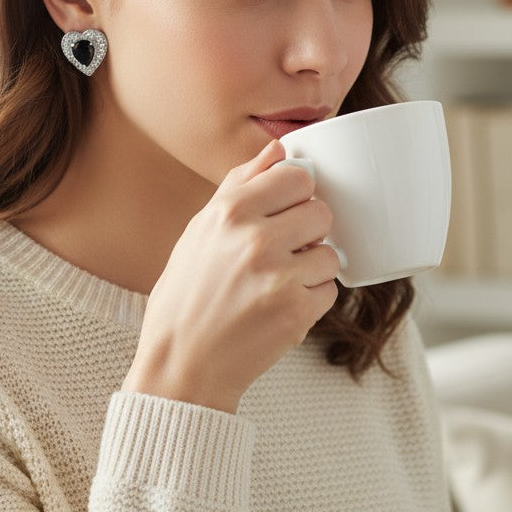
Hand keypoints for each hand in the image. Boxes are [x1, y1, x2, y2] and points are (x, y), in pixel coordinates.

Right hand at [122, 140, 340, 412]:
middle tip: (283, 250)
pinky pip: (329, 290)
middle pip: (321, 212)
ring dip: (312, 267)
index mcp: (230, 211)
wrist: (181, 363)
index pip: (297, 176)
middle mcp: (256, 239)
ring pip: (330, 253)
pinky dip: (312, 298)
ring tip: (279, 281)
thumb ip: (240, 184)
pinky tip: (280, 304)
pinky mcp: (296, 313)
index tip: (286, 210)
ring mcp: (279, 276)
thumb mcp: (200, 229)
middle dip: (308, 230)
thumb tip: (278, 148)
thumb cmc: (186, 294)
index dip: (296, 193)